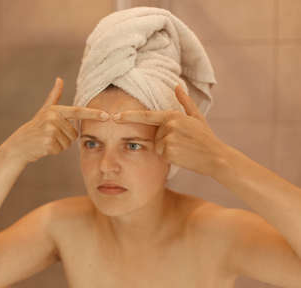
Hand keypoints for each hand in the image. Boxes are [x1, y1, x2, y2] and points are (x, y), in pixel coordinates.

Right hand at [2, 77, 108, 163]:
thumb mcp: (45, 110)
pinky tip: (44, 146)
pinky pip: (61, 149)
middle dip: (65, 138)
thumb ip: (54, 96)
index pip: (78, 112)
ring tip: (47, 140)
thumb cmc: (35, 127)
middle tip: (51, 135)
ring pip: (68, 143)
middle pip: (74, 133)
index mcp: (55, 110)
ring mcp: (50, 131)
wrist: (20, 144)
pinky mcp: (48, 143)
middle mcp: (53, 119)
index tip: (106, 116)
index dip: (93, 114)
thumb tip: (59, 79)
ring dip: (60, 145)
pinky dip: (55, 150)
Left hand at [112, 85, 229, 176]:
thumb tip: (177, 86)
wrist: (216, 156)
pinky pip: (161, 155)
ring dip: (167, 149)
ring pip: (157, 146)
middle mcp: (169, 125)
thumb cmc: (206, 137)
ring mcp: (168, 139)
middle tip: (183, 142)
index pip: (146, 115)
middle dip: (165, 140)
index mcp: (173, 115)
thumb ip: (184, 102)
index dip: (129, 116)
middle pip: (155, 135)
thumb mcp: (196, 117)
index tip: (115, 117)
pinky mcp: (168, 152)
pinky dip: (170, 157)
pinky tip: (183, 156)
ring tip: (184, 149)